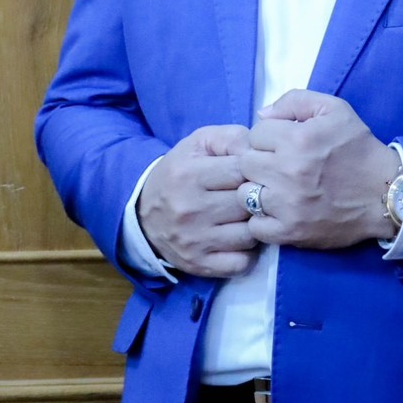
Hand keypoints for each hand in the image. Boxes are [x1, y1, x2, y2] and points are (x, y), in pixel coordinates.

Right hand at [138, 124, 257, 277]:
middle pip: (248, 203)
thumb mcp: (199, 144)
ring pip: (250, 234)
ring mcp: (195, 241)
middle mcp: (190, 209)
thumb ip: (232, 138)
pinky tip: (239, 240)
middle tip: (255, 195)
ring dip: (255, 226)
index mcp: (189, 174)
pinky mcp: (200, 264)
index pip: (242, 169)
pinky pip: (242, 263)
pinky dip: (248, 253)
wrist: (143, 214)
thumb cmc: (181, 172)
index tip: (253, 172)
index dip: (254, 169)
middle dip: (258, 198)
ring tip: (247, 217)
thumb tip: (259, 151)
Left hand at [232, 90, 396, 249]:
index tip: (283, 144)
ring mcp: (287, 205)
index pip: (256, 133)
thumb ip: (294, 101)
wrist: (385, 194)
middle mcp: (288, 172)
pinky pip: (255, 226)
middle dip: (260, 161)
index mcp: (298, 139)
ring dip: (258, 190)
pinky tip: (278, 211)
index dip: (268, 137)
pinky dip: (262, 219)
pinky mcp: (291, 231)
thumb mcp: (334, 109)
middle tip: (278, 166)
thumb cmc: (358, 149)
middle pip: (245, 163)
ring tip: (276, 188)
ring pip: (245, 193)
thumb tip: (261, 114)